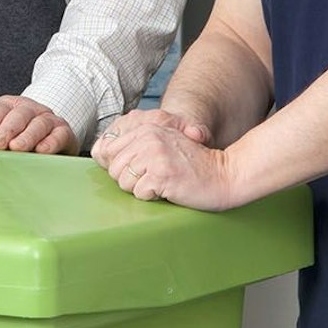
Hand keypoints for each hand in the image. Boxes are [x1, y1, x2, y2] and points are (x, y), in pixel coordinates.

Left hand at [0, 95, 75, 154]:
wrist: (46, 132)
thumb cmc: (11, 133)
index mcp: (6, 106)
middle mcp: (27, 109)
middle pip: (16, 115)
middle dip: (5, 130)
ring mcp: (47, 119)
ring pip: (38, 124)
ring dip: (27, 136)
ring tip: (17, 148)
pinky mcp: (64, 132)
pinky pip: (59, 134)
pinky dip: (51, 142)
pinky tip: (42, 151)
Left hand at [93, 113, 241, 210]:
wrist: (224, 174)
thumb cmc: (193, 166)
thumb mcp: (163, 144)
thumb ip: (136, 146)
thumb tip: (103, 157)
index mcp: (145, 129)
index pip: (108, 152)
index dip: (120, 167)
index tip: (140, 172)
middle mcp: (147, 139)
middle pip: (113, 170)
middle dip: (130, 180)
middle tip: (155, 179)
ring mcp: (153, 155)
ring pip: (124, 183)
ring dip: (141, 189)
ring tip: (163, 183)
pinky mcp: (161, 174)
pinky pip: (139, 194)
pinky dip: (153, 197)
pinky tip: (170, 189)